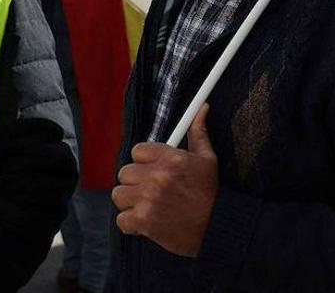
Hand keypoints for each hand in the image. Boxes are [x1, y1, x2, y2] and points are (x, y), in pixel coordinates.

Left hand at [112, 104, 218, 256]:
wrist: (216, 228)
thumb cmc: (209, 193)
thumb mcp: (207, 159)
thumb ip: (198, 132)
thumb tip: (202, 108)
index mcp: (170, 158)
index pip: (137, 151)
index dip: (143, 162)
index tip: (151, 170)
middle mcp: (157, 176)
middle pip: (124, 172)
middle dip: (135, 182)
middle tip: (148, 190)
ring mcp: (148, 199)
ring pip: (119, 194)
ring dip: (129, 202)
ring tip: (145, 206)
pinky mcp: (143, 221)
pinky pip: (121, 219)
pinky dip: (130, 224)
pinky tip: (143, 222)